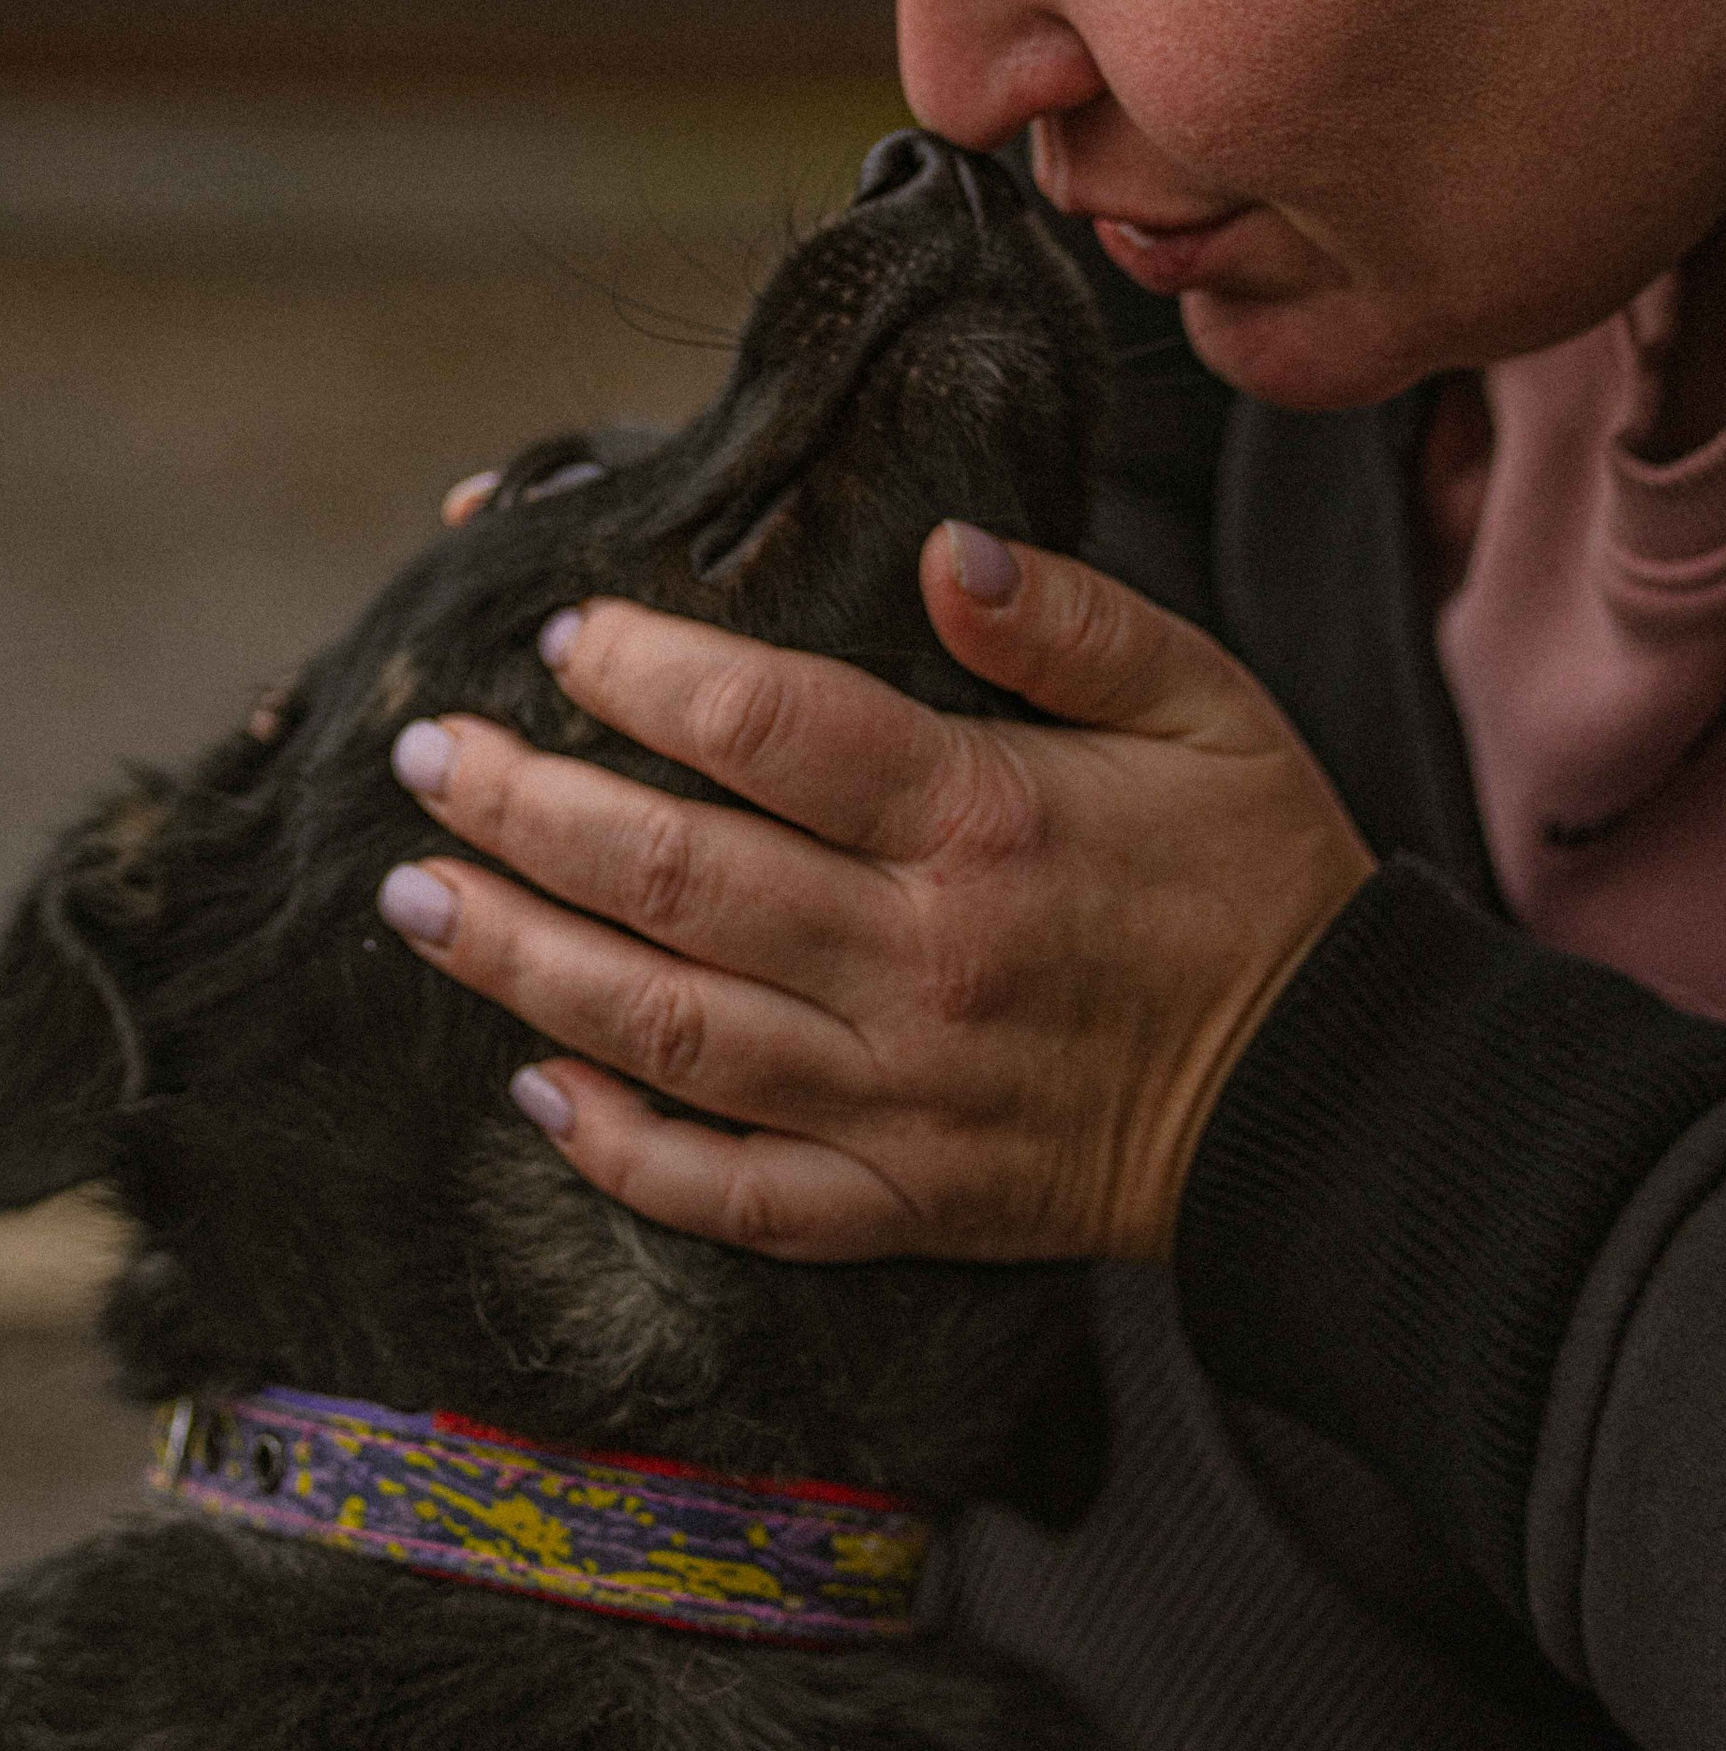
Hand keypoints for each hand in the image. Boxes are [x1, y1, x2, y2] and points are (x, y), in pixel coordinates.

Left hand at [374, 524, 1373, 1261]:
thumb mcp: (1206, 703)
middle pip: (672, 875)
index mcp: (984, 823)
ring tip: (416, 895)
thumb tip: (935, 549)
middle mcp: (918, 963)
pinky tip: (532, 1088)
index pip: (772, 732)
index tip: (560, 634)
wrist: (1335, 1100)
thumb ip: (1066, 619)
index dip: (647, 674)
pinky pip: (731, 1193)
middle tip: (422, 754)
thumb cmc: (1258, 877)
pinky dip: (620, 1151)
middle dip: (521, 809)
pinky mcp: (902, 1201)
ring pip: (663, 1029)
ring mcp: (898, 1097)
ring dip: (519, 960)